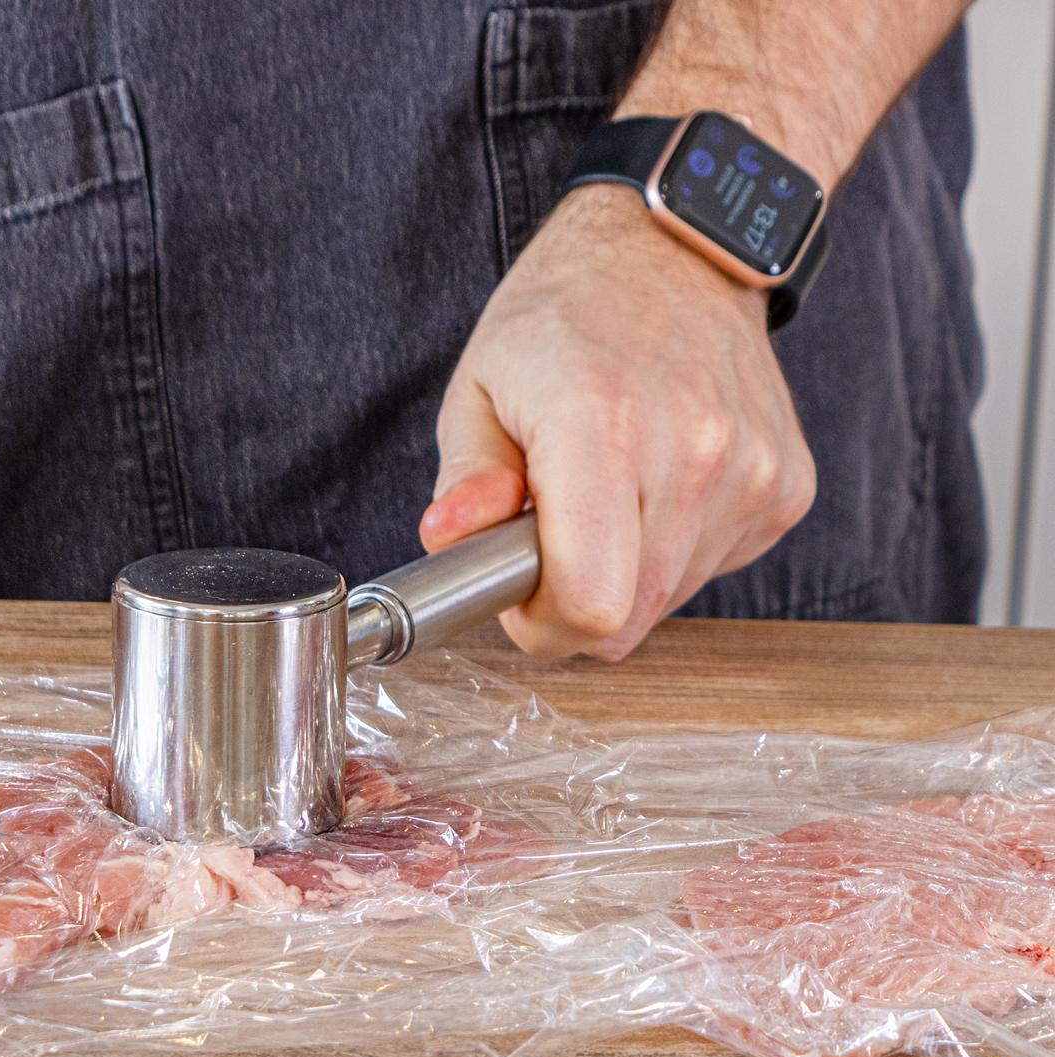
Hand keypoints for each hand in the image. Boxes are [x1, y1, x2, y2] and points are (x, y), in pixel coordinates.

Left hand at [419, 186, 814, 659]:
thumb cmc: (566, 315)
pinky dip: (677, 544)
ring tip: (609, 486)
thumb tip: (449, 541)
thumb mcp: (481, 386)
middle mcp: (691, 455)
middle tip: (551, 528)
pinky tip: (659, 477)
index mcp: (601, 429)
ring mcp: (752, 473)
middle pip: (629, 617)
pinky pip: (716, 565)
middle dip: (576, 596)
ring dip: (628, 568)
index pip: (589, 605)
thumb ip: (466, 478)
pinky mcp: (788, 486)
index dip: (541, 624)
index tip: (518, 589)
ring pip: (673, 597)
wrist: (676, 251)